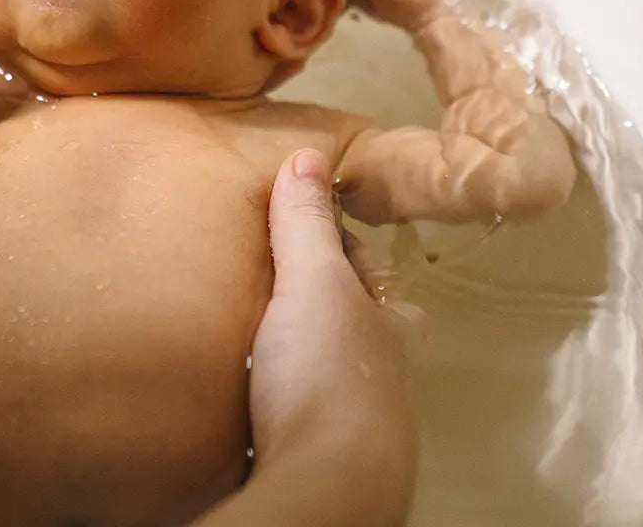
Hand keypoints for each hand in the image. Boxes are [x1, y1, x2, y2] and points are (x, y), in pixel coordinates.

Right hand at [236, 149, 419, 524]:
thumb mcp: (314, 283)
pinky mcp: (320, 459)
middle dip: (325, 307)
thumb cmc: (331, 376)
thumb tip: (309, 156)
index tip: (309, 228)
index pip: (372, 272)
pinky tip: (248, 399)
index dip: (343, 247)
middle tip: (278, 285)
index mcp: (394, 326)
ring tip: (252, 338)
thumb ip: (306, 225)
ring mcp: (356, 421)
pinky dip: (277, 400)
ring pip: (329, 373)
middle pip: (356, 326)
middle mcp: (385, 375)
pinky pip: (296, 415)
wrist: (326, 486)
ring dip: (299, 355)